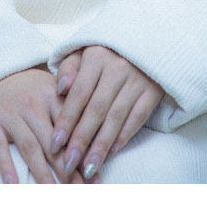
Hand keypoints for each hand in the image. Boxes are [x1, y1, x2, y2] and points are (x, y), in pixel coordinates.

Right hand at [0, 67, 85, 183]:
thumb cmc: (28, 87)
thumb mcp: (50, 88)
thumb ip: (71, 109)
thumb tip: (94, 139)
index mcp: (51, 95)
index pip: (70, 128)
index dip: (83, 154)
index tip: (94, 177)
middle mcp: (32, 104)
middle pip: (52, 143)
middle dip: (67, 171)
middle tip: (78, 192)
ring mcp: (11, 113)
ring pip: (30, 148)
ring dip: (42, 174)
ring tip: (53, 194)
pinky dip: (7, 166)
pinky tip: (14, 184)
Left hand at [50, 46, 163, 180]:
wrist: (147, 37)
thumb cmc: (107, 48)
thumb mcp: (84, 49)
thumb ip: (69, 68)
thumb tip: (60, 89)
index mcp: (96, 56)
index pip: (78, 94)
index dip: (66, 120)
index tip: (54, 143)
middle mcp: (117, 68)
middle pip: (96, 110)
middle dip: (80, 140)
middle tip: (68, 164)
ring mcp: (137, 80)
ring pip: (116, 118)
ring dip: (101, 146)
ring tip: (87, 168)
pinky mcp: (152, 91)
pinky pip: (137, 118)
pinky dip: (123, 137)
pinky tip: (111, 153)